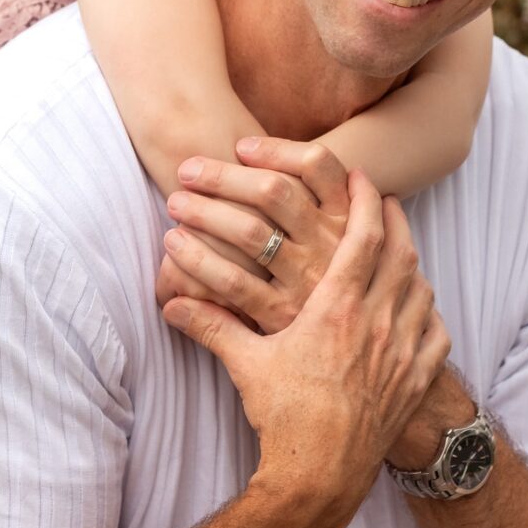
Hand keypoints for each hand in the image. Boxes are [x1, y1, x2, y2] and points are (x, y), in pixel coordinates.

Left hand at [157, 135, 351, 332]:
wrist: (354, 382)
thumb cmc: (341, 304)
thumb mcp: (349, 256)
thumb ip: (320, 216)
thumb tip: (271, 176)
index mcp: (349, 223)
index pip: (319, 165)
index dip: (278, 149)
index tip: (241, 146)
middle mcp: (332, 247)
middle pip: (274, 191)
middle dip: (224, 176)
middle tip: (187, 171)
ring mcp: (307, 281)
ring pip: (249, 232)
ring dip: (205, 212)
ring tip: (175, 204)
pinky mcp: (282, 317)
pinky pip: (231, 282)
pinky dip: (196, 262)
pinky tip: (173, 254)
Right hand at [164, 172, 451, 527]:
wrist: (321, 478)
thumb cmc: (284, 419)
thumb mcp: (246, 366)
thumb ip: (211, 325)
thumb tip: (169, 301)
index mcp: (338, 310)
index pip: (364, 238)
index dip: (366, 201)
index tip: (362, 178)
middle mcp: (378, 324)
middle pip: (400, 253)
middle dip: (394, 221)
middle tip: (385, 201)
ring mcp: (402, 352)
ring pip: (420, 288)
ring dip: (410, 262)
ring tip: (399, 247)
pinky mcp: (415, 381)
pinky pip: (435, 332)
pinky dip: (427, 310)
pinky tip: (417, 305)